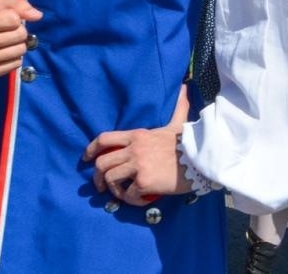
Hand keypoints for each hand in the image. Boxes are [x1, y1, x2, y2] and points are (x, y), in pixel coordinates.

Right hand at [0, 0, 43, 78]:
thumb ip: (17, 5)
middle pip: (20, 35)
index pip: (14, 19)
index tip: (6, 19)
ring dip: (18, 45)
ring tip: (6, 41)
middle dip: (19, 31)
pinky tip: (3, 52)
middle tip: (7, 31)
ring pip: (20, 51)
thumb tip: (38, 16)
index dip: (15, 17)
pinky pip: (16, 65)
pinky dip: (14, 57)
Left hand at [84, 90, 194, 205]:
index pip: (104, 138)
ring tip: (122, 194)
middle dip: (98, 177)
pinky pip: (128, 195)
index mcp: (137, 135)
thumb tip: (185, 87)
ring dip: (114, 190)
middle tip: (101, 186)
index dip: (91, 149)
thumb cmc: (188, 143)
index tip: (86, 159)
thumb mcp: (178, 124)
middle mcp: (133, 149)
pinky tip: (140, 199)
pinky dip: (131, 200)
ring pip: (111, 180)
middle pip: (102, 163)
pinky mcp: (144, 183)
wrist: (201, 159)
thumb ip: (177, 108)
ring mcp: (137, 166)